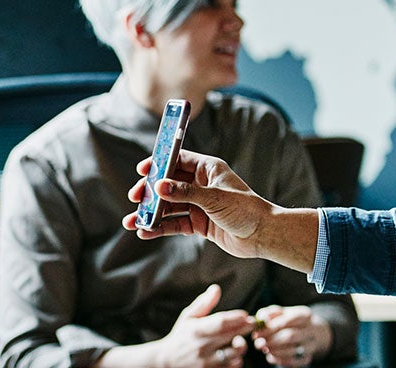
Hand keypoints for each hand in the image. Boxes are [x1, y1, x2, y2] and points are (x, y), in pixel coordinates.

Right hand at [123, 150, 272, 258]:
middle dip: (150, 192)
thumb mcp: (214, 198)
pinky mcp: (198, 223)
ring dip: (151, 213)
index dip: (159, 164)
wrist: (263, 235)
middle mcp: (201, 185)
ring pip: (169, 206)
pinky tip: (146, 233)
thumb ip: (185, 193)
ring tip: (132, 221)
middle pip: (168, 184)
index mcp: (208, 169)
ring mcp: (199, 204)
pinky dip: (160, 228)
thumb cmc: (246, 209)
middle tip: (135, 198)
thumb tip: (159, 187)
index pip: (177, 160)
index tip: (142, 170)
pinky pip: (174, 223)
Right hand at [156, 284, 255, 367]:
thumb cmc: (180, 336)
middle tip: (252, 323)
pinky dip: (236, 360)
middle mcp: (202, 346)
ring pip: (234, 354)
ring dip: (241, 346)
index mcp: (196, 330)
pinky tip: (234, 354)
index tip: (245, 315)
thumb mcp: (187, 317)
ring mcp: (206, 362)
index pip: (221, 322)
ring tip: (241, 340)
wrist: (167, 361)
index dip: (236, 318)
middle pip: (231, 336)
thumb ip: (203, 303)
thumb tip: (216, 288)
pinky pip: (231, 367)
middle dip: (245, 328)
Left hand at [250, 305, 328, 367]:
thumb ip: (268, 313)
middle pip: (290, 336)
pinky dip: (278, 360)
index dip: (269, 328)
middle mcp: (311, 330)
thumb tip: (260, 321)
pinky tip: (271, 356)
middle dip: (271, 340)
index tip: (257, 333)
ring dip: (273, 351)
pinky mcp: (307, 358)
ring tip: (264, 348)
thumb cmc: (289, 320)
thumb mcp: (280, 312)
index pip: (286, 321)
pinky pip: (292, 362)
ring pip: (291, 351)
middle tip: (258, 343)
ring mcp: (311, 346)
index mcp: (304, 315)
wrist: (308, 332)